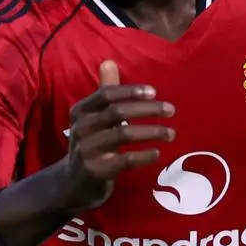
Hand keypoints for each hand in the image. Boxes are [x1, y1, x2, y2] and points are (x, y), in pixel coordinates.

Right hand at [63, 61, 174, 209]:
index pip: (107, 94)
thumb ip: (105, 92)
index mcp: (80, 111)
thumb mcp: (93, 118)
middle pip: (117, 111)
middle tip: (171, 110)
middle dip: (148, 109)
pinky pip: (124, 160)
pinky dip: (143, 155)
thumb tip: (109, 61)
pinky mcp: (96, 170)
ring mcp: (87, 150)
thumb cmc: (90, 145)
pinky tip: (157, 152)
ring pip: (123, 134)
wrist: (74, 184)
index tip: (154, 92)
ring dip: (151, 132)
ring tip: (171, 133)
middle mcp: (81, 128)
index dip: (131, 91)